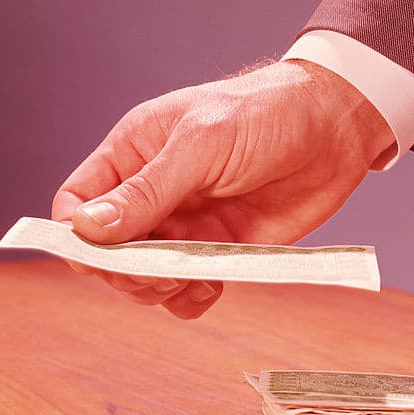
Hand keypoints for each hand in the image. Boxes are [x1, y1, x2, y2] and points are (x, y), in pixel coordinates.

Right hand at [51, 59, 394, 317]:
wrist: (335, 129)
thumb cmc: (266, 114)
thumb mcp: (201, 144)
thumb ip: (146, 190)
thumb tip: (87, 229)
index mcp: (132, 154)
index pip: (77, 204)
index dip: (78, 237)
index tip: (101, 258)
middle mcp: (152, 194)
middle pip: (107, 252)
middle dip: (126, 271)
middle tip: (163, 271)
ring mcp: (184, 226)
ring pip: (144, 278)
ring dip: (158, 290)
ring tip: (192, 278)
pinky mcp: (219, 251)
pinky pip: (186, 291)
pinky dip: (190, 300)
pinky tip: (210, 287)